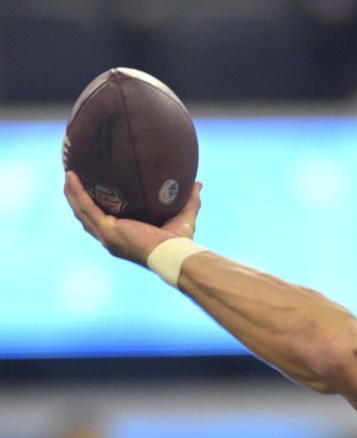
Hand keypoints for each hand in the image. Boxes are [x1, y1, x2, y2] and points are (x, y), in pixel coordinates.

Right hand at [64, 170, 201, 265]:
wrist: (175, 254)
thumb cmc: (180, 242)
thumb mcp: (184, 217)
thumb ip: (190, 201)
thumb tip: (198, 184)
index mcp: (124, 239)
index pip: (105, 224)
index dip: (96, 210)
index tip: (93, 194)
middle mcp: (112, 239)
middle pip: (87, 218)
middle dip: (78, 200)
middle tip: (74, 181)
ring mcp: (107, 236)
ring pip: (81, 212)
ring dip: (72, 193)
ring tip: (68, 175)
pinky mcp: (108, 229)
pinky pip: (86, 207)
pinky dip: (77, 192)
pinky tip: (71, 177)